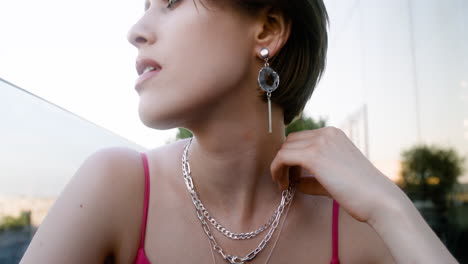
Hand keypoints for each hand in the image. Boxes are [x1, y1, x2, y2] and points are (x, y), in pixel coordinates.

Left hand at [270, 126, 401, 223]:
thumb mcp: (336, 178)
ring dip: (279, 167)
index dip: (292, 156)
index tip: (291, 175)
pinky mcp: (313, 156)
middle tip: (285, 181)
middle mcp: (326, 133)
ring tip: (284, 185)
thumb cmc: (361, 193)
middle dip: (284, 160)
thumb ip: (315, 177)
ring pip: (284, 149)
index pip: (301, 138)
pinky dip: (276, 170)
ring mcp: (320, 142)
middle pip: (290, 141)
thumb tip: (295, 181)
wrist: (379, 199)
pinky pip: (282, 158)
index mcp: (333, 134)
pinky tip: (283, 185)